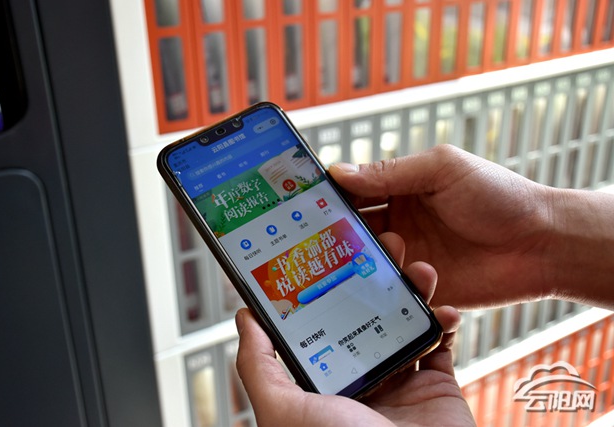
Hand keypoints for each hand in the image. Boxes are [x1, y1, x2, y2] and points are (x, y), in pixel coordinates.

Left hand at [235, 233, 475, 426]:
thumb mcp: (285, 409)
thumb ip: (260, 367)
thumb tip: (245, 319)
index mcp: (324, 381)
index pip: (325, 322)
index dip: (330, 286)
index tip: (336, 252)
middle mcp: (361, 379)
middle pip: (368, 314)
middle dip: (378, 278)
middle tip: (385, 247)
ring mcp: (399, 384)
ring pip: (405, 322)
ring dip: (414, 292)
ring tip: (419, 270)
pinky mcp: (435, 389)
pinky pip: (442, 346)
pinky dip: (445, 323)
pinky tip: (445, 310)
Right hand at [329, 144, 555, 308]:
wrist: (542, 244)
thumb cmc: (498, 196)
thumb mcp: (442, 170)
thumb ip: (391, 172)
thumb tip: (338, 172)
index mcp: (400, 189)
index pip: (353, 191)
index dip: (327, 196)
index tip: (301, 203)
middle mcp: (398, 222)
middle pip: (351, 229)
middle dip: (333, 233)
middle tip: (312, 238)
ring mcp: (406, 257)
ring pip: (364, 261)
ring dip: (361, 259)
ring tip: (377, 251)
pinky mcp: (418, 288)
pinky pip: (387, 290)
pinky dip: (378, 288)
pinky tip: (383, 283)